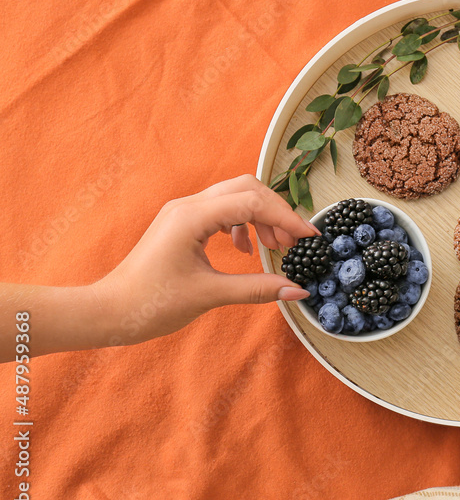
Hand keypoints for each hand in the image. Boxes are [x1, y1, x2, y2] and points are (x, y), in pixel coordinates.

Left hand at [93, 175, 318, 344]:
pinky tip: (245, 250)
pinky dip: (243, 223)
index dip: (286, 218)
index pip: (252, 202)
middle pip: (247, 188)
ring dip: (261, 216)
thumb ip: (257, 289)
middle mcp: (188, 206)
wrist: (109, 311)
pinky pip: (222, 209)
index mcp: (191, 217)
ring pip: (235, 196)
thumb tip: (298, 289)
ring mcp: (183, 212)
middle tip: (294, 242)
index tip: (309, 237)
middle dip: (276, 212)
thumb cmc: (150, 303)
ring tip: (275, 247)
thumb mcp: (209, 296)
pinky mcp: (182, 223)